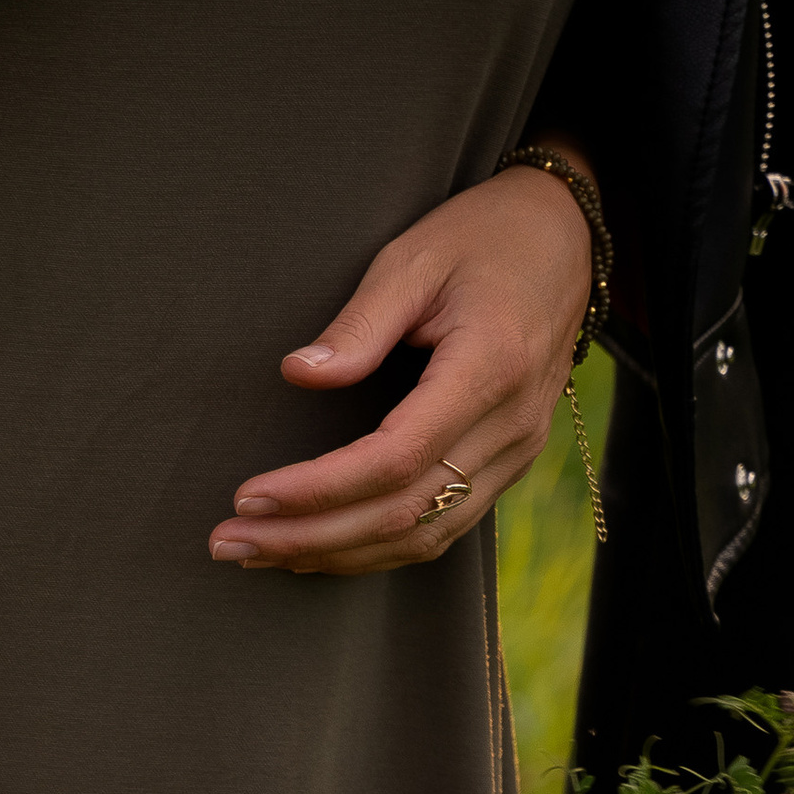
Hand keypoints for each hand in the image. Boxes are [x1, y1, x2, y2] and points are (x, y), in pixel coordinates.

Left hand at [209, 160, 593, 576]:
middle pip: (403, 514)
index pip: (395, 459)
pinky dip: (372, 549)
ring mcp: (516, 453)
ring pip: (422, 537)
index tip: (249, 496)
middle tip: (228, 542)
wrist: (565, 238)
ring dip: (334, 555)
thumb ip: (359, 321)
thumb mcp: (415, 256)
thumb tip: (298, 374)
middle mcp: (511, 426)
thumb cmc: (483, 237)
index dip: (318, 490)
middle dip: (308, 538)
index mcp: (490, 368)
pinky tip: (314, 549)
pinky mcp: (508, 466)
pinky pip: (439, 531)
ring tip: (257, 553)